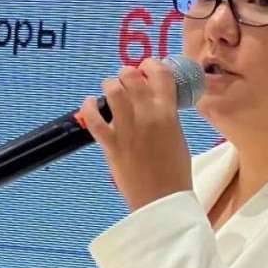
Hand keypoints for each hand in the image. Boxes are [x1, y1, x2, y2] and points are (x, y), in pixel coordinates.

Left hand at [79, 58, 193, 212]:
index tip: (148, 68)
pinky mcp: (110, 144)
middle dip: (128, 74)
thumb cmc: (176, 173)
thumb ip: (167, 116)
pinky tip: (89, 104)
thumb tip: (155, 103)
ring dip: (111, 86)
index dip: (152, 65)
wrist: (163, 201)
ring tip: (112, 91)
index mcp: (168, 113)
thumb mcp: (178, 136)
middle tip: (128, 82)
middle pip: (131, 76)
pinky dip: (88, 107)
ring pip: (112, 90)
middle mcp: (147, 115)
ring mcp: (126, 129)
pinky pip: (93, 118)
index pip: (160, 73)